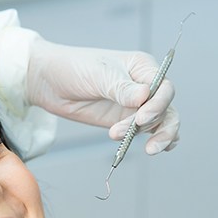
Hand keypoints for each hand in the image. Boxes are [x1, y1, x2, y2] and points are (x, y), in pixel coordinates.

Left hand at [27, 38, 179, 154]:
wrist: (51, 83)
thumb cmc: (75, 69)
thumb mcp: (98, 75)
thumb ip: (121, 88)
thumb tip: (145, 96)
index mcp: (142, 68)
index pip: (163, 87)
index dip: (157, 104)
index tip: (141, 118)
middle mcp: (144, 86)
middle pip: (166, 107)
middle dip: (156, 123)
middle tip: (135, 132)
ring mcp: (136, 106)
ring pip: (161, 122)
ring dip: (157, 136)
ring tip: (148, 150)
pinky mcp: (126, 121)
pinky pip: (149, 131)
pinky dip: (158, 138)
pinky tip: (159, 148)